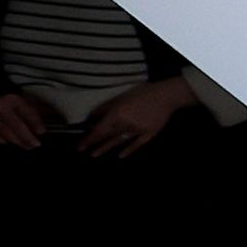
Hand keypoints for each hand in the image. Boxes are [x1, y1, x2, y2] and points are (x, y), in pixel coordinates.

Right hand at [0, 87, 51, 149]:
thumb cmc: (4, 104)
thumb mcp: (20, 102)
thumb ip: (37, 109)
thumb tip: (58, 116)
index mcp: (12, 99)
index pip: (26, 111)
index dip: (35, 122)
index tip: (42, 132)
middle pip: (15, 124)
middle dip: (27, 136)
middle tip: (35, 144)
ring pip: (4, 132)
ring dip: (16, 141)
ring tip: (26, 146)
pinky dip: (2, 140)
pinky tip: (10, 142)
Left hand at [81, 75, 198, 157]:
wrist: (168, 95)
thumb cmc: (143, 91)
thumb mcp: (122, 96)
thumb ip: (106, 107)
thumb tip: (92, 117)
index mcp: (117, 114)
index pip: (99, 129)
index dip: (88, 138)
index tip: (79, 145)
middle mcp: (125, 124)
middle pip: (107, 136)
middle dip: (94, 144)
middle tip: (84, 151)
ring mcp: (138, 130)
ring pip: (119, 141)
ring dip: (106, 148)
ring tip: (95, 155)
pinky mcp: (149, 134)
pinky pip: (137, 144)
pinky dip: (129, 150)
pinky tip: (120, 155)